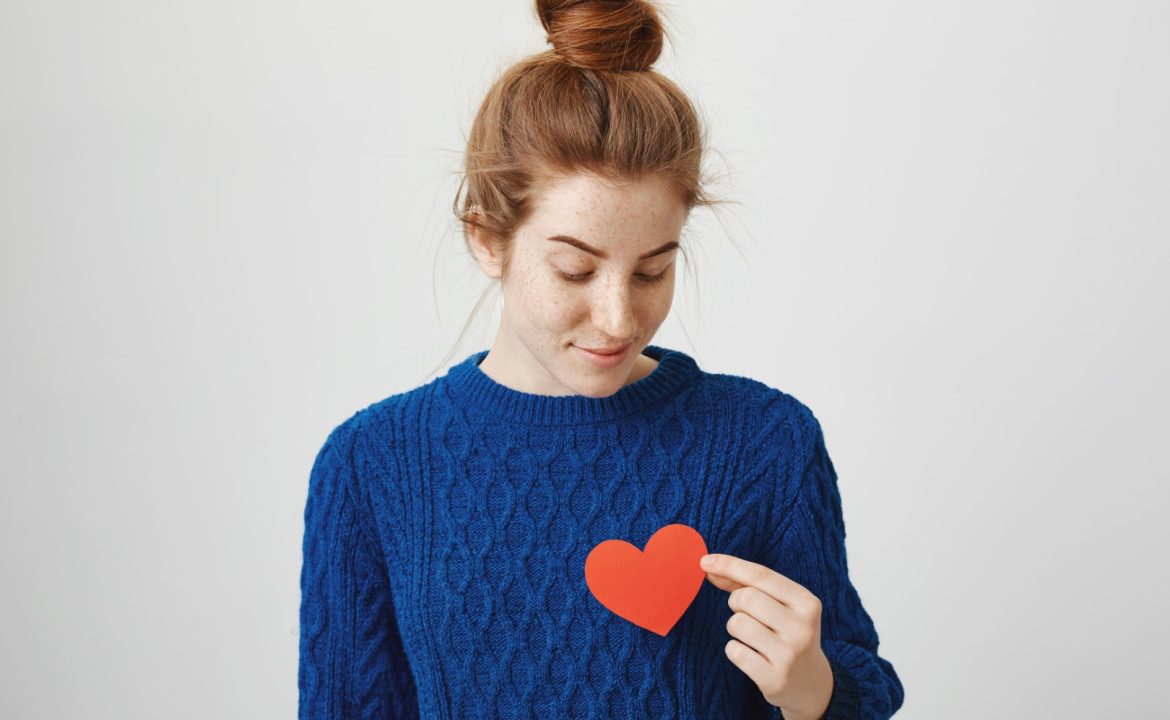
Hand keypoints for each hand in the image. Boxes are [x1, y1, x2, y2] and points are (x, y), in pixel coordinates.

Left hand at [699, 553, 833, 719]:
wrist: (811, 682)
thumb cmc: (787, 632)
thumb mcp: (780, 605)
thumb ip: (746, 584)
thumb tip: (709, 566)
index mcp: (807, 603)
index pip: (762, 575)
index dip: (730, 565)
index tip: (705, 562)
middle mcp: (802, 628)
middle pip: (746, 597)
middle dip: (736, 602)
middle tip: (746, 613)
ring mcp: (789, 655)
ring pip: (737, 623)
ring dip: (735, 627)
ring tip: (751, 637)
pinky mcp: (774, 678)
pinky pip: (734, 651)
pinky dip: (735, 650)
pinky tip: (752, 656)